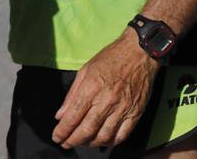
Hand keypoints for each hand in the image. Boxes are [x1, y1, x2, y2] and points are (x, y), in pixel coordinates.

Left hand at [52, 30, 157, 148]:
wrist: (139, 53)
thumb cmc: (110, 58)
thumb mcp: (85, 70)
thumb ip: (72, 94)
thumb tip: (60, 115)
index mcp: (91, 88)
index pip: (73, 116)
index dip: (63, 130)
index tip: (57, 137)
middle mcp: (106, 101)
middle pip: (87, 129)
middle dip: (73, 140)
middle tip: (66, 143)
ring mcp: (122, 109)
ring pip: (104, 136)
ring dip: (90, 143)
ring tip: (82, 142)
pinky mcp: (135, 113)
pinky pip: (122, 135)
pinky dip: (110, 142)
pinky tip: (102, 141)